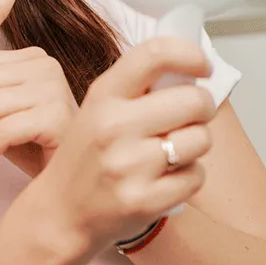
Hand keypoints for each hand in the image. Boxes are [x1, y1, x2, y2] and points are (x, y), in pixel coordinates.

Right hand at [30, 36, 216, 251]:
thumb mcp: (99, 108)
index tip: (203, 64)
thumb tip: (191, 71)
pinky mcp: (143, 200)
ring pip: (201, 139)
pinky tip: (166, 177)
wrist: (62, 210)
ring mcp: (128, 164)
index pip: (154, 55)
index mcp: (104, 94)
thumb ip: (137, 88)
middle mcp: (114, 125)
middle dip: (202, 107)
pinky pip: (196, 176)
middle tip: (190, 116)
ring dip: (195, 144)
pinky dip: (190, 176)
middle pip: (194, 101)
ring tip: (171, 150)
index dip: (190, 54)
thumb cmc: (87, 155)